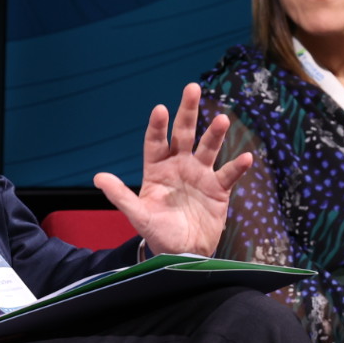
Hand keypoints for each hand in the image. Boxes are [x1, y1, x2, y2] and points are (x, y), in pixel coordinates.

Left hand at [92, 83, 253, 256]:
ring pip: (209, 148)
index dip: (157, 126)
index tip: (160, 109)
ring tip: (222, 119)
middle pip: (184, 133)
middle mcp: (179, 166)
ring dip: (215, 133)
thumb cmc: (158, 233)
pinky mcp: (218, 189)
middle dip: (188, 112)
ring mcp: (200, 175)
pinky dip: (237, 166)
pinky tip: (246, 157)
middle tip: (192, 88)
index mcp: (157, 169)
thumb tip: (98, 177)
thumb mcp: (138, 215)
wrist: (183, 254)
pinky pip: (228, 174)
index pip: (156, 142)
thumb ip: (120, 196)